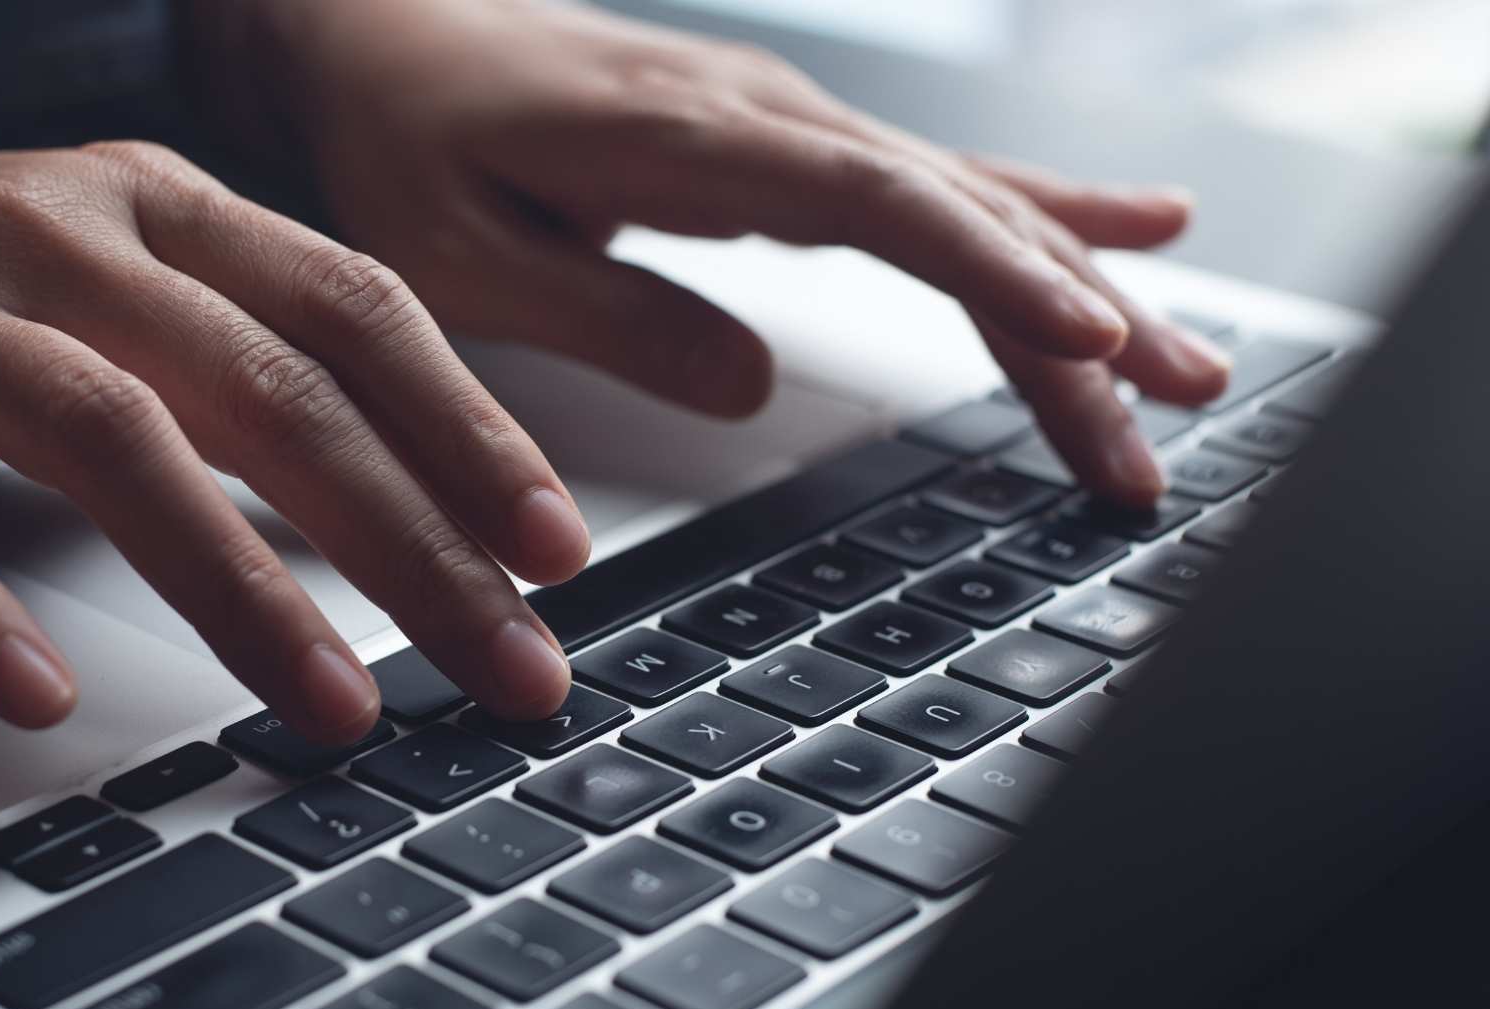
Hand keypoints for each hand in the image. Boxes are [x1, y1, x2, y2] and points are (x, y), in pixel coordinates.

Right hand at [0, 145, 586, 736]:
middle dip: (409, 540)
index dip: (467, 429)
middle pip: (270, 386)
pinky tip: (35, 690)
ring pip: (111, 438)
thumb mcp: (116, 278)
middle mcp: (60, 232)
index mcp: (161, 202)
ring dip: (238, 585)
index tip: (554, 547)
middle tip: (508, 661)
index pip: (355, 308)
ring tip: (335, 705)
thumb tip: (420, 499)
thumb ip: (250, 360)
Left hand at [211, 0, 1231, 503]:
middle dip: (1074, 316)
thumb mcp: (457, 253)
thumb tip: (751, 378)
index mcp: (688, 141)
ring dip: (1079, 284)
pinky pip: (928, 188)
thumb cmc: (396, 143)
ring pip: (962, 205)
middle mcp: (762, 117)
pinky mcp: (779, 145)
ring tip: (1187, 366)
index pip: (876, 207)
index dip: (990, 270)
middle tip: (1169, 423)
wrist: (369, 39)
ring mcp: (782, 125)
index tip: (1086, 340)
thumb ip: (604, 311)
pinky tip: (1121, 234)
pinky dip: (1032, 217)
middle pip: (955, 215)